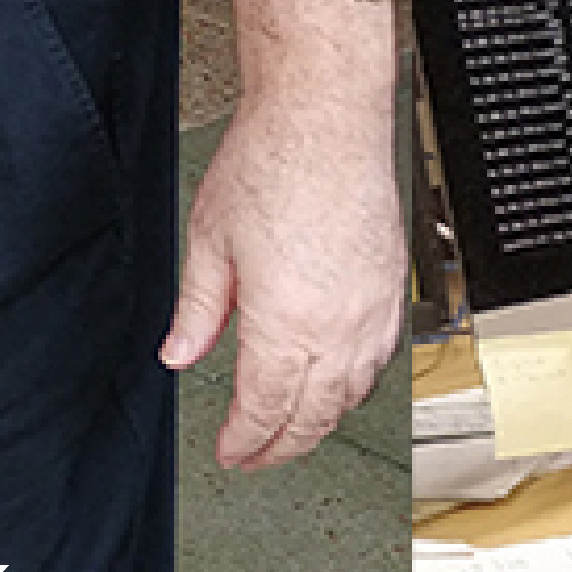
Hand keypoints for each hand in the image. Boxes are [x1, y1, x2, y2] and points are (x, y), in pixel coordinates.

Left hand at [164, 53, 401, 471]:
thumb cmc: (273, 161)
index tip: (229, 451)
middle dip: (281, 447)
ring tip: (294, 431)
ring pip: (352, 396)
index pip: (265, 410)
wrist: (325, 115)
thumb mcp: (209, 241)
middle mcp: (338, 326)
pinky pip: (381, 361)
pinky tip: (340, 385)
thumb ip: (197, 310)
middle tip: (255, 456)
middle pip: (313, 416)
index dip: (244, 441)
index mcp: (286, 323)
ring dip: (320, 422)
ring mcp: (373, 310)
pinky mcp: (391, 288)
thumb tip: (179, 353)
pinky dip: (356, 387)